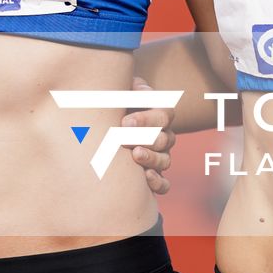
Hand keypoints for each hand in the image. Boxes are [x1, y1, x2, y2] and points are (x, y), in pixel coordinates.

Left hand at [124, 77, 175, 195]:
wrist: (107, 124)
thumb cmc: (116, 103)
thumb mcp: (122, 89)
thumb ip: (131, 88)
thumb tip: (138, 90)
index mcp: (161, 113)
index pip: (164, 115)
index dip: (146, 119)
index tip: (124, 122)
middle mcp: (164, 136)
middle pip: (163, 139)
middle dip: (144, 138)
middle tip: (123, 139)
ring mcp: (160, 156)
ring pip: (165, 160)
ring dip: (151, 158)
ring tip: (135, 155)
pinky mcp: (154, 175)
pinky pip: (164, 184)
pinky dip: (158, 182)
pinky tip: (145, 176)